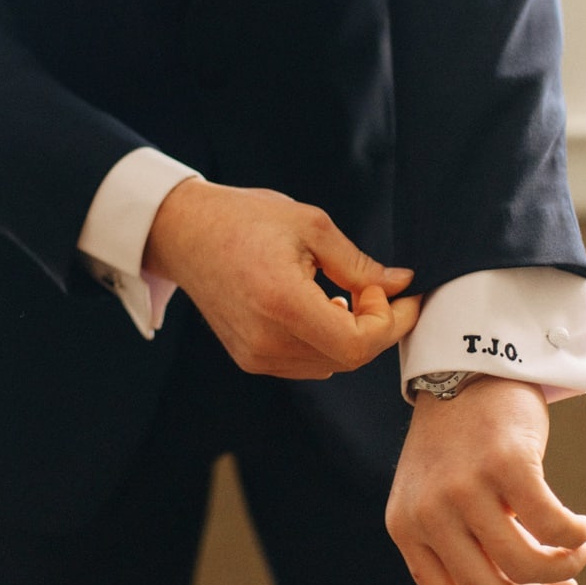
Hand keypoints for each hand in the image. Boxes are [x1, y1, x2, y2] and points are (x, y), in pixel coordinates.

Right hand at [143, 180, 420, 378]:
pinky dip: (325, 341)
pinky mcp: (249, 359)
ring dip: (350, 335)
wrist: (184, 233)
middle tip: (376, 289)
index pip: (357, 344)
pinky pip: (305, 363)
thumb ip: (358, 264)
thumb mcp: (310, 226)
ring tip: (344, 294)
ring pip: (329, 364)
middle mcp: (266, 339)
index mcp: (282, 302)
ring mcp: (255, 355)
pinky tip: (319, 307)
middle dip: (375, 327)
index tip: (398, 294)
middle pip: (347, 358)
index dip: (390, 323)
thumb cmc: (243, 219)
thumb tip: (401, 284)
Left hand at [386, 377, 585, 584]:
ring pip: (526, 565)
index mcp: (406, 527)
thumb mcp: (441, 499)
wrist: (467, 368)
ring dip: (564, 569)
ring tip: (579, 553)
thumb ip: (463, 551)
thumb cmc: (460, 446)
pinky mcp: (505, 464)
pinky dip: (575, 535)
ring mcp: (464, 487)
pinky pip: (552, 526)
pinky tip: (583, 528)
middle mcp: (428, 511)